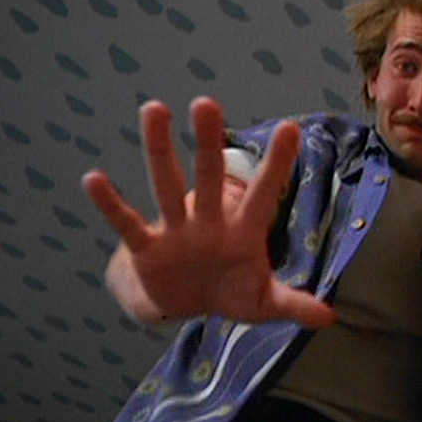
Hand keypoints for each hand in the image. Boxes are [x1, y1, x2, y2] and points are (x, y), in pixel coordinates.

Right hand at [81, 97, 333, 328]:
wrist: (186, 304)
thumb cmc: (229, 292)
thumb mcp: (263, 303)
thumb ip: (293, 303)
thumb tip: (328, 318)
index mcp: (242, 232)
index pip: (264, 195)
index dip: (276, 166)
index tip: (291, 128)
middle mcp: (209, 221)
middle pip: (208, 177)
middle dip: (208, 143)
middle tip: (206, 103)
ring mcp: (176, 230)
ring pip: (166, 185)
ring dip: (158, 150)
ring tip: (153, 109)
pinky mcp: (147, 249)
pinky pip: (128, 224)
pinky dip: (111, 205)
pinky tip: (93, 179)